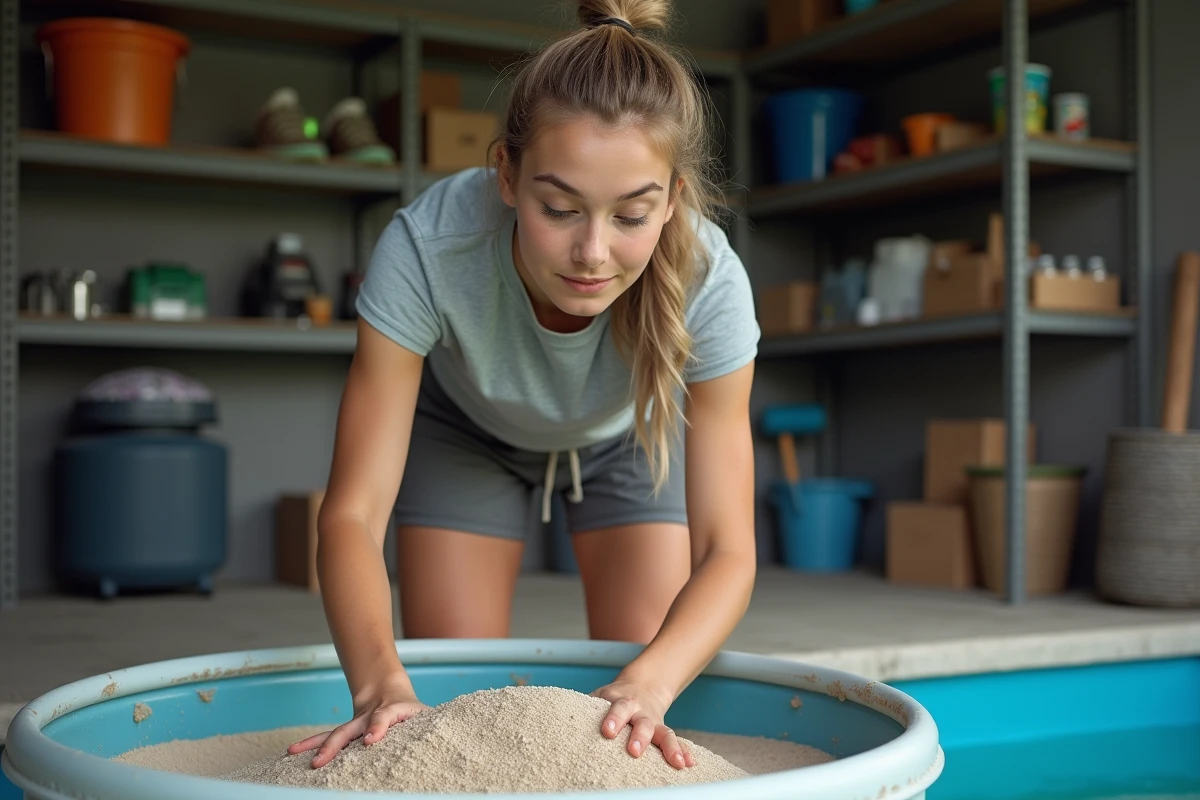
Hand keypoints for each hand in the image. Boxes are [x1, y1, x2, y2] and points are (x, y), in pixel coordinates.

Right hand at [287, 673, 429, 768]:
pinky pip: (326, 737)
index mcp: (395, 711)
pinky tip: (293, 755)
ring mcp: (355, 722)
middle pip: (352, 729)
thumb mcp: (427, 714)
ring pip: (335, 733)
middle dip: (337, 745)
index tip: (371, 740)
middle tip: (322, 762)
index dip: (379, 726)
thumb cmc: (413, 709)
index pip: (386, 717)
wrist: (387, 687)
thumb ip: (435, 724)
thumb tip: (464, 739)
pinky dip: (311, 745)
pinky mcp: (346, 730)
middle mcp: (371, 716)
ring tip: (302, 760)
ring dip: (319, 746)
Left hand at [592, 679, 694, 769]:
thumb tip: (554, 728)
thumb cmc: (612, 700)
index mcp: (620, 702)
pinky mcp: (665, 732)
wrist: (643, 685)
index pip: (616, 708)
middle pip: (642, 722)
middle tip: (634, 751)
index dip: (612, 719)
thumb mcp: (598, 698)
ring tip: (676, 763)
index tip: (607, 732)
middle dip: (640, 736)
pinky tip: (690, 765)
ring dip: (671, 747)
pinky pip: (677, 742)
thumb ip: (584, 711)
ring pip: (665, 733)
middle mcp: (640, 712)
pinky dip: (684, 752)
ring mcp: (654, 722)